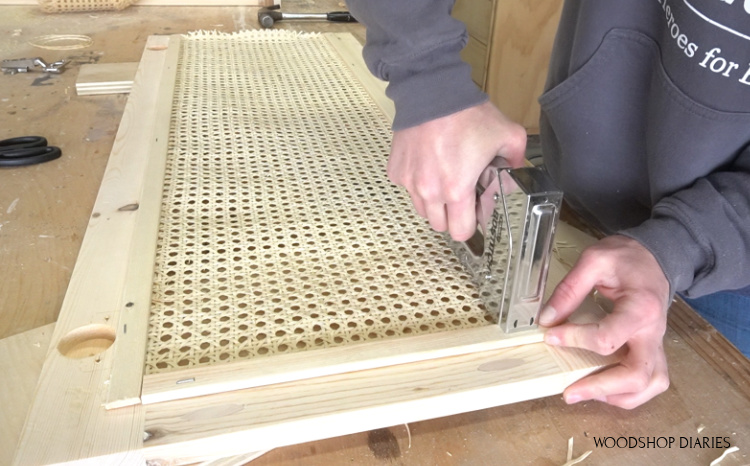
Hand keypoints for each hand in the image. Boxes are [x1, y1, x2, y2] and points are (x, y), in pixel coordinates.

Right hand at [387, 101, 526, 240]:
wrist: (431, 92)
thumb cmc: (467, 114)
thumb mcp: (507, 134)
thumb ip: (517, 159)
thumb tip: (517, 172)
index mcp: (457, 190)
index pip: (460, 231)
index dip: (471, 224)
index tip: (475, 210)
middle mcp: (429, 191)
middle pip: (439, 224)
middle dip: (452, 214)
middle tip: (461, 192)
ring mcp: (409, 182)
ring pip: (422, 208)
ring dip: (434, 200)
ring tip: (444, 176)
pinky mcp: (396, 171)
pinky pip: (408, 188)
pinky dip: (417, 182)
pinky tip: (428, 162)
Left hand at [539, 235, 670, 408]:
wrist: (656, 257)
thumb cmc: (627, 257)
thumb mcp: (594, 259)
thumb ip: (570, 288)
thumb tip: (547, 318)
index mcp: (640, 308)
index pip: (607, 338)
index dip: (574, 339)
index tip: (549, 335)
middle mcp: (653, 332)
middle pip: (638, 375)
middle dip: (600, 387)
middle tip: (569, 392)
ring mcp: (656, 343)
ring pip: (650, 385)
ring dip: (618, 396)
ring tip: (585, 392)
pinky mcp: (652, 349)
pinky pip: (649, 381)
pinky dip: (628, 393)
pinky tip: (602, 388)